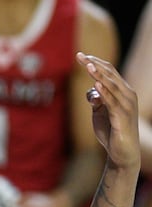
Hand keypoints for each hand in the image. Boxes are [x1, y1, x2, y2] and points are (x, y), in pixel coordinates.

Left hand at [75, 52, 139, 172]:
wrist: (122, 152)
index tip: (79, 55)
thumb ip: (96, 100)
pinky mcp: (122, 116)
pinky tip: (96, 84)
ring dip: (99, 75)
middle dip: (94, 64)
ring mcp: (127, 105)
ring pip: (112, 86)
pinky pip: (112, 102)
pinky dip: (105, 92)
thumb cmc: (111, 131)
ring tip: (87, 66)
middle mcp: (128, 95)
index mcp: (123, 92)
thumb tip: (90, 90)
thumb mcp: (100, 112)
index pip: (109, 72)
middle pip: (110, 75)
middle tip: (79, 55)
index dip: (94, 63)